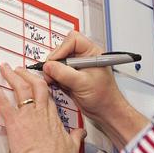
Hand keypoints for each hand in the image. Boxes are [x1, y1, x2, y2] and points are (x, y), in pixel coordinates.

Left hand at [0, 64, 84, 152]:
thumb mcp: (73, 146)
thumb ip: (76, 136)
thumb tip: (81, 133)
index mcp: (53, 116)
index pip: (46, 95)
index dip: (40, 86)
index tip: (36, 82)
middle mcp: (40, 111)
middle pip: (35, 85)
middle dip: (26, 74)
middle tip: (19, 69)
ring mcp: (26, 114)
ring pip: (19, 88)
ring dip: (11, 76)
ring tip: (4, 68)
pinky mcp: (13, 121)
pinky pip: (2, 101)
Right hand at [41, 31, 147, 149]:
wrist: (105, 112)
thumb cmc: (104, 97)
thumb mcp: (82, 83)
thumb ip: (64, 73)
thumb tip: (49, 66)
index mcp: (92, 53)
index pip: (73, 40)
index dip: (61, 49)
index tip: (55, 61)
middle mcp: (83, 57)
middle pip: (62, 50)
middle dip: (55, 62)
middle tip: (51, 74)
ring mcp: (76, 67)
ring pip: (57, 62)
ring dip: (53, 72)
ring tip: (55, 82)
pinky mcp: (71, 76)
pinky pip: (57, 72)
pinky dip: (54, 78)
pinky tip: (58, 85)